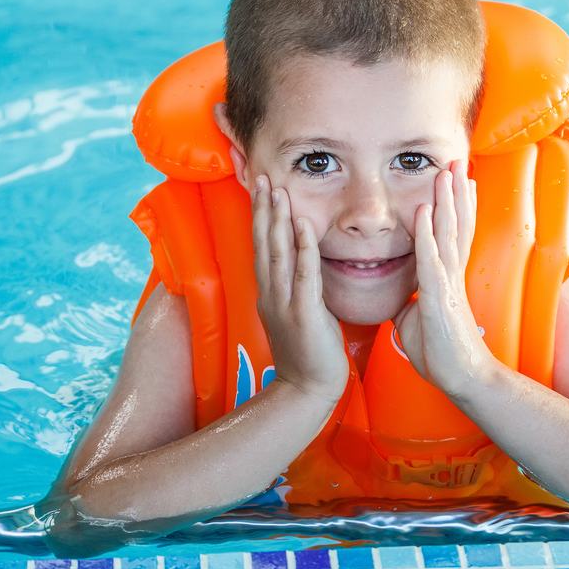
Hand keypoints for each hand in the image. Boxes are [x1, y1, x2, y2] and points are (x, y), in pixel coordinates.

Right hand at [251, 175, 348, 403]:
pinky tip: (303, 224)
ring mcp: (285, 304)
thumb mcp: (297, 314)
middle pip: (264, 243)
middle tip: (261, 176)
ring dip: (277, 220)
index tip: (260, 188)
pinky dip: (303, 248)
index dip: (260, 216)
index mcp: (270, 294)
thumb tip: (305, 264)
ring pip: (278, 253)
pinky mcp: (304, 314)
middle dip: (263, 208)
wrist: (308, 391)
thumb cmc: (309, 353)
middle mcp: (271, 294)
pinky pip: (304, 275)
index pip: (262, 247)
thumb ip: (298, 288)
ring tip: (277, 190)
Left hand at [392, 160, 493, 397]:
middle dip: (455, 191)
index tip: (457, 180)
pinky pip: (431, 258)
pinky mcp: (439, 296)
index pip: (453, 232)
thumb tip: (401, 294)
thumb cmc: (440, 351)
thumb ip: (412, 298)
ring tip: (445, 172)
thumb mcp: (419, 317)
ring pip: (447, 232)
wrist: (460, 377)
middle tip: (456, 160)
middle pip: (456, 223)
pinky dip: (427, 234)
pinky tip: (423, 212)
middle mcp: (451, 273)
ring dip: (446, 201)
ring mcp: (448, 282)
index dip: (456, 205)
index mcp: (447, 277)